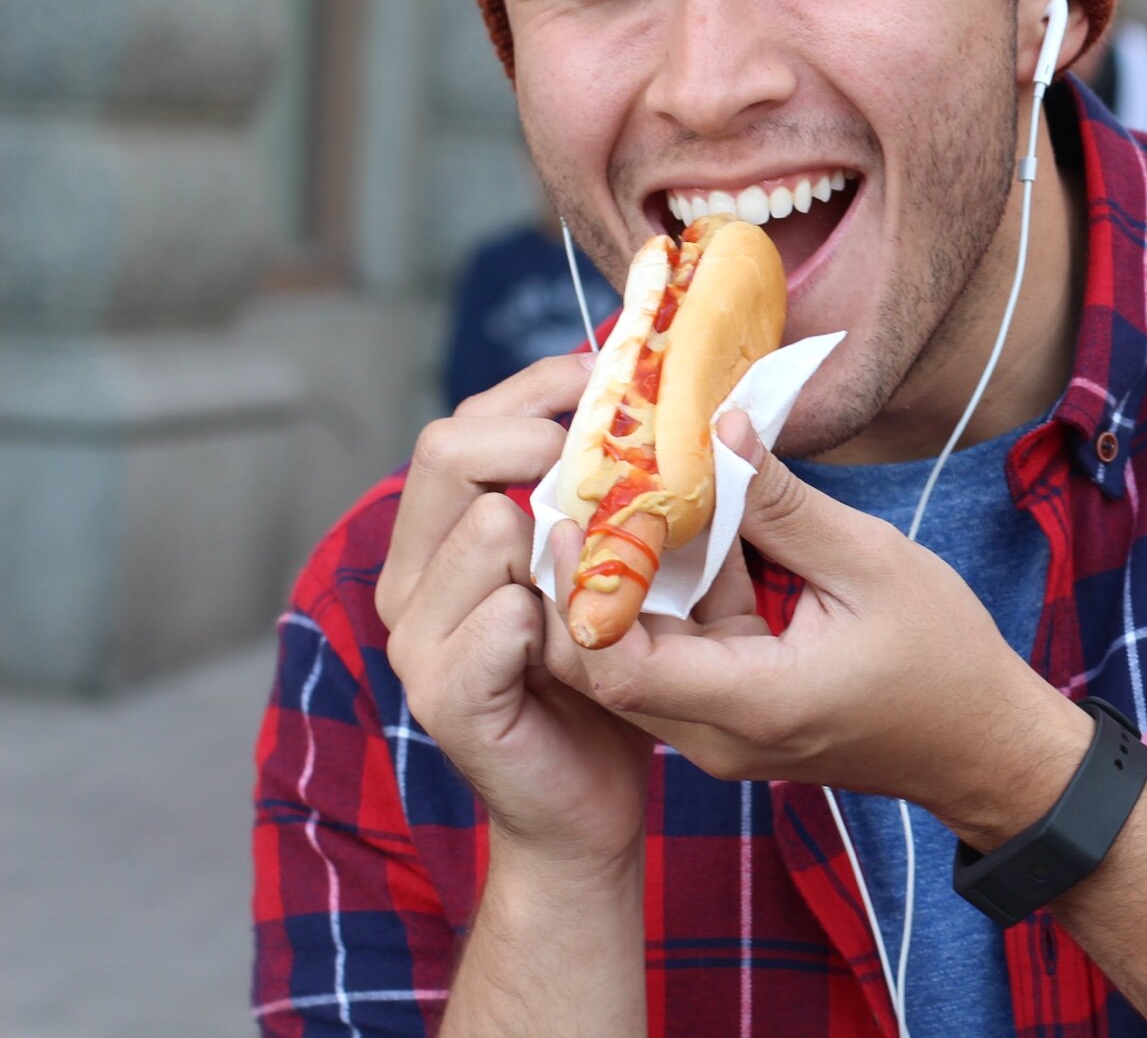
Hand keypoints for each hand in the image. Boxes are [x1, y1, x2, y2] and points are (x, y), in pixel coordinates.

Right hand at [378, 356, 651, 874]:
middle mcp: (413, 578)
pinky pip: (504, 617)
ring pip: (486, 526)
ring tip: (626, 559)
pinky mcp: (446, 694)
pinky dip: (562, 614)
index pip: (465, 423)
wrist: (589, 807)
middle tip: (621, 454)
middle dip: (541, 436)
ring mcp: (418, 638)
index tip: (616, 377)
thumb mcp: (621, 571)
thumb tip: (696, 411)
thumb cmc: (609, 678)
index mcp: (445, 539)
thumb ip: (628, 500)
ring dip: (571, 532)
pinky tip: (598, 632)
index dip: (537, 388)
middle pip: (447, 450)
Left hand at [547, 411, 1094, 850]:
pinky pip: (674, 661)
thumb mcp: (872, 563)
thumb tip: (721, 429)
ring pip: (632, 665)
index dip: (581, 594)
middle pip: (603, 670)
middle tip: (578, 497)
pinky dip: (666, 602)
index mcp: (755, 703)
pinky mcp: (734, 720)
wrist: (980, 743)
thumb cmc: (943, 657)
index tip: (575, 519)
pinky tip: (676, 534)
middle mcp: (720, 734)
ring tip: (615, 502)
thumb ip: (784, 505)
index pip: (620, 668)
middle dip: (582, 583)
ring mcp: (723, 735)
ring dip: (620, 589)